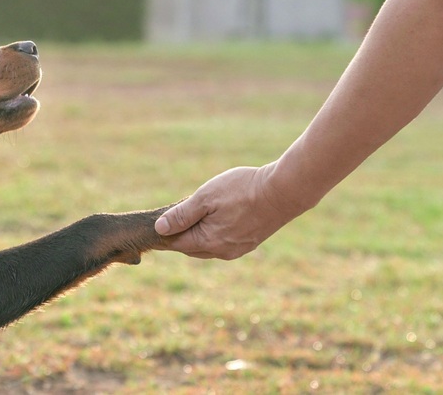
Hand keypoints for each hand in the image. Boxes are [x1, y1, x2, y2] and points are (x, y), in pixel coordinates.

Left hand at [154, 164, 303, 259]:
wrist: (283, 192)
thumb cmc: (242, 191)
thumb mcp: (206, 198)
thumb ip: (182, 215)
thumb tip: (160, 228)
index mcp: (208, 242)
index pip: (176, 243)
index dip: (165, 232)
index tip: (158, 221)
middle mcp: (222, 252)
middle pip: (191, 247)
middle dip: (181, 234)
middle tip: (174, 216)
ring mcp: (238, 249)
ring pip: (208, 246)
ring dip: (198, 233)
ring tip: (194, 215)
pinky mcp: (249, 243)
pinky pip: (223, 242)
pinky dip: (214, 233)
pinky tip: (216, 218)